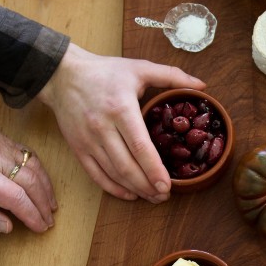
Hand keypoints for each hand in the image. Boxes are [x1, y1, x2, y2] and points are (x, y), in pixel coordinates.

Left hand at [0, 130, 55, 233]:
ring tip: (50, 205)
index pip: (16, 197)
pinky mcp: (1, 140)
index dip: (32, 214)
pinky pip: (28, 154)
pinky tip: (41, 184)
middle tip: (48, 220)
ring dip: (46, 187)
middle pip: (30, 180)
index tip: (40, 227)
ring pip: (34, 165)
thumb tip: (9, 226)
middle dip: (43, 203)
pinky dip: (38, 170)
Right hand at [37, 43, 204, 202]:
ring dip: (134, 189)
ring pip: (112, 173)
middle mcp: (102, 127)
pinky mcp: (77, 148)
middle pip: (126, 166)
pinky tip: (129, 194)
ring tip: (152, 197)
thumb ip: (172, 76)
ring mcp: (88, 140)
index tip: (167, 185)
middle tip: (165, 196)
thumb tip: (202, 86)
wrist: (63, 75)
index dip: (154, 169)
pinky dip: (113, 188)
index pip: (140, 146)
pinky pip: (96, 174)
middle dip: (147, 185)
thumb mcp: (139, 68)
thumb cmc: (105, 72)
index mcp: (121, 108)